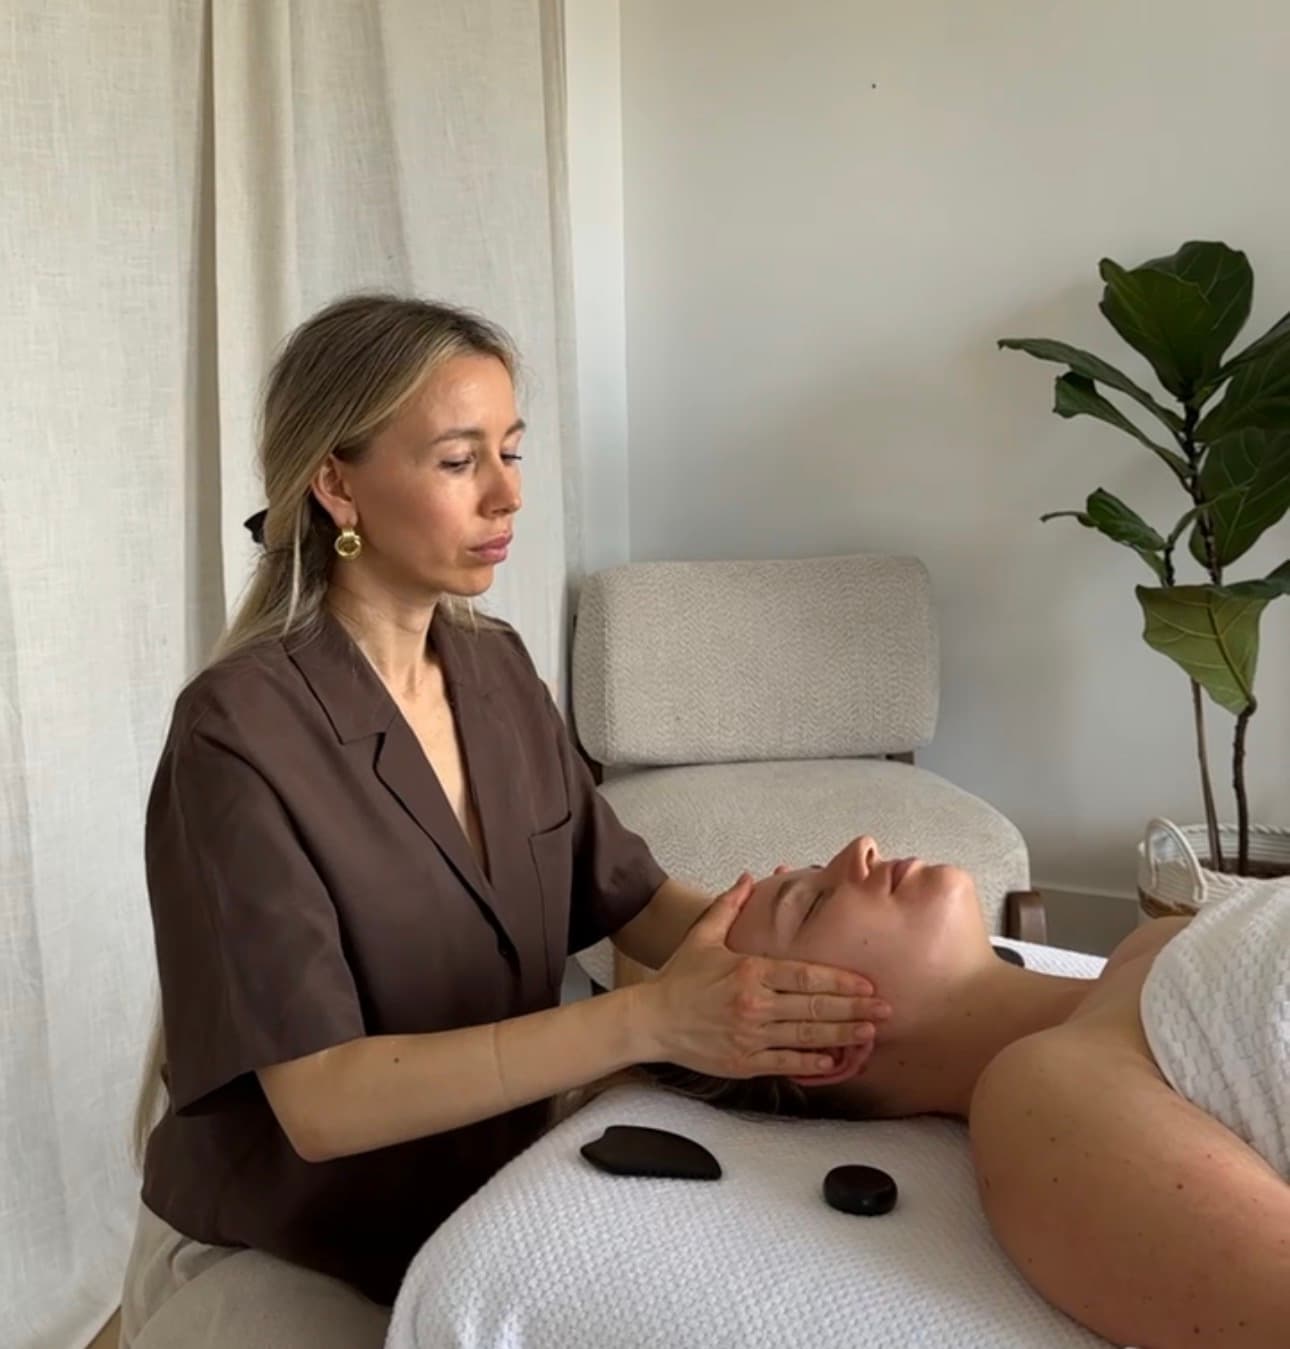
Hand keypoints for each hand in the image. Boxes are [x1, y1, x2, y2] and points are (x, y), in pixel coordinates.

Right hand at [633, 873, 889, 1081]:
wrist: (651, 1019)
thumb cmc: (679, 977)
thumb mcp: (703, 936)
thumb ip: (729, 907)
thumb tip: (748, 877)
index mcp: (750, 971)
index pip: (805, 976)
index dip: (840, 981)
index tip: (868, 983)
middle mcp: (755, 1004)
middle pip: (814, 1008)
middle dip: (854, 1009)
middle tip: (886, 1010)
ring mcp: (751, 1036)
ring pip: (806, 1036)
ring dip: (842, 1035)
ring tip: (870, 1033)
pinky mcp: (744, 1062)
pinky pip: (786, 1063)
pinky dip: (812, 1063)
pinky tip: (835, 1061)